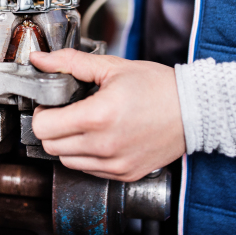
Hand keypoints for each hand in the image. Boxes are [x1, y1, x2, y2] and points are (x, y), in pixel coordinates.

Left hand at [30, 49, 185, 181]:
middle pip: (50, 147)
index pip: (43, 127)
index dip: (42, 112)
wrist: (195, 110)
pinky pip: (88, 170)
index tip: (52, 104)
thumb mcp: (112, 67)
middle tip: (66, 112)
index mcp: (98, 116)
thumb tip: (40, 60)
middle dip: (51, 127)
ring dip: (67, 144)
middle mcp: (104, 145)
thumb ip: (70, 62)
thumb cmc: (158, 87)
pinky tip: (99, 137)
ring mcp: (115, 164)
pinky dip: (85, 156)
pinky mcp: (124, 174)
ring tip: (84, 125)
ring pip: (66, 162)